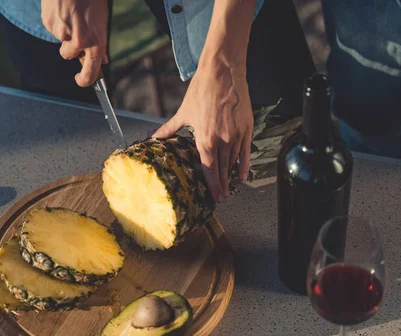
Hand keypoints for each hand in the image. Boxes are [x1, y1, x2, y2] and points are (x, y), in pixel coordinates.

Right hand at [41, 0, 107, 86]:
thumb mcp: (102, 19)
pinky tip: (61, 8)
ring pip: (60, 39)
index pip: (90, 72)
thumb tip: (102, 59)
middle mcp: (79, 42)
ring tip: (70, 13)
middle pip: (68, 55)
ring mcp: (62, 33)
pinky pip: (52, 28)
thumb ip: (100, 41)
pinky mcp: (49, 23)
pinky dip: (56, 20)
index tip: (81, 81)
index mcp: (96, 42)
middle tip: (74, 31)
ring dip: (64, 31)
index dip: (85, 80)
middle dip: (70, 47)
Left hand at [152, 61, 252, 202]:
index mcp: (205, 139)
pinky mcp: (247, 127)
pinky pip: (246, 152)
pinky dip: (244, 164)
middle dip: (222, 185)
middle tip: (222, 196)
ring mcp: (236, 135)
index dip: (213, 186)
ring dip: (231, 175)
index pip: (210, 169)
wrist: (222, 72)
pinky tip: (242, 174)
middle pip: (223, 169)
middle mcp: (222, 140)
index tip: (216, 197)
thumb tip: (153, 137)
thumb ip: (169, 129)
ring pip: (234, 162)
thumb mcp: (183, 112)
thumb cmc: (202, 90)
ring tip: (229, 186)